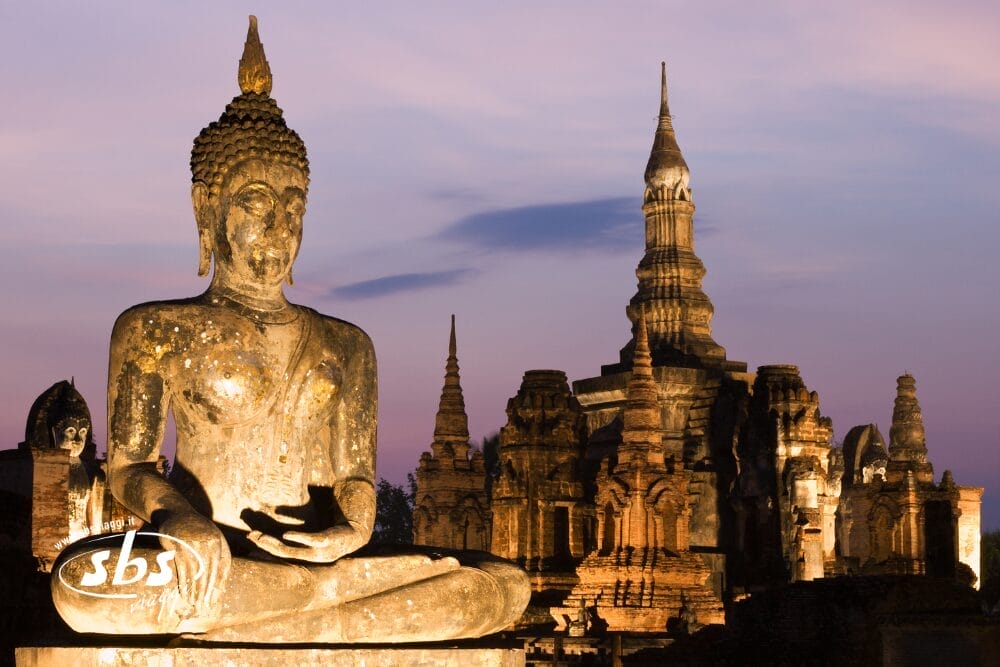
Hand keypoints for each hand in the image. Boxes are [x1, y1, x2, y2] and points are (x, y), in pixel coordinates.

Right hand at [157, 510, 230, 619]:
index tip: (216, 598)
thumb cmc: (194, 532)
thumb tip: (219, 584)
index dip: (220, 583)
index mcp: (219, 541)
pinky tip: (184, 592)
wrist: (176, 512)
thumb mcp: (210, 539)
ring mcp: (194, 542)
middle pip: (210, 571)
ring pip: (197, 571)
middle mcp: (209, 541)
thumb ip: (215, 557)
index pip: (224, 566)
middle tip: (204, 605)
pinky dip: (184, 582)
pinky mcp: (179, 544)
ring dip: (195, 589)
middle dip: (207, 590)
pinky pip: (184, 567)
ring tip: (193, 602)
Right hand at [247, 524, 363, 562]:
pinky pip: (312, 541)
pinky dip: (299, 539)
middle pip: (283, 553)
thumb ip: (293, 521)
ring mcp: (319, 551)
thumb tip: (274, 510)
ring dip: (276, 545)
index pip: (280, 552)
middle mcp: (310, 557)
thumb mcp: (310, 529)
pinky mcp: (329, 541)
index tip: (251, 536)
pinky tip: (286, 535)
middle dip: (266, 546)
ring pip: (293, 551)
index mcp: (304, 554)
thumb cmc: (332, 532)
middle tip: (252, 536)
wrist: (356, 534)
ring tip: (262, 537)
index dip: (264, 545)